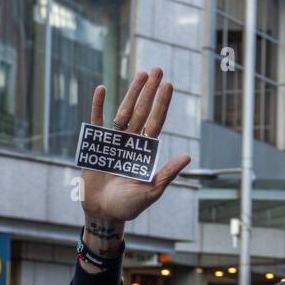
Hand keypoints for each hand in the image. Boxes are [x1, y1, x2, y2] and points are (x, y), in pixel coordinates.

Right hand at [82, 68, 191, 228]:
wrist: (104, 214)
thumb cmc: (128, 206)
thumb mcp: (150, 191)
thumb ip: (166, 174)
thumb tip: (188, 156)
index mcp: (145, 152)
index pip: (156, 122)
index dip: (162, 104)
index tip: (169, 85)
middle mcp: (132, 142)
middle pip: (142, 111)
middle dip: (150, 91)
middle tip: (157, 70)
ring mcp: (114, 142)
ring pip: (124, 111)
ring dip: (132, 92)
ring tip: (141, 73)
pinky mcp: (96, 145)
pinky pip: (97, 122)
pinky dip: (98, 105)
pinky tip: (102, 89)